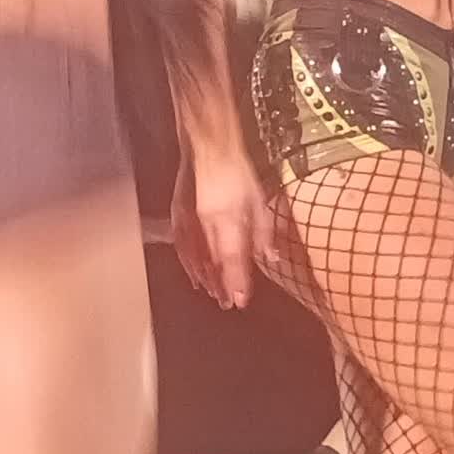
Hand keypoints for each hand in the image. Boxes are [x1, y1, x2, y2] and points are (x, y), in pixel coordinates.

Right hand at [172, 145, 275, 309]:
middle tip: (228, 305)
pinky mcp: (182, 214)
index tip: (240, 301)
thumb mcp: (260, 199)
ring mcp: (193, 219)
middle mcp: (209, 222)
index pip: (234, 257)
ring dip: (206, 278)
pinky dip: (189, 263)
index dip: (237, 281)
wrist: (210, 148)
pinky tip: (195, 274)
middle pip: (215, 262)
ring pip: (197, 256)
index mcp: (230, 218)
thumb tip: (271, 256)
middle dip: (222, 285)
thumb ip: (264, 231)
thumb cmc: (237, 171)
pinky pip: (184, 246)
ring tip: (213, 294)